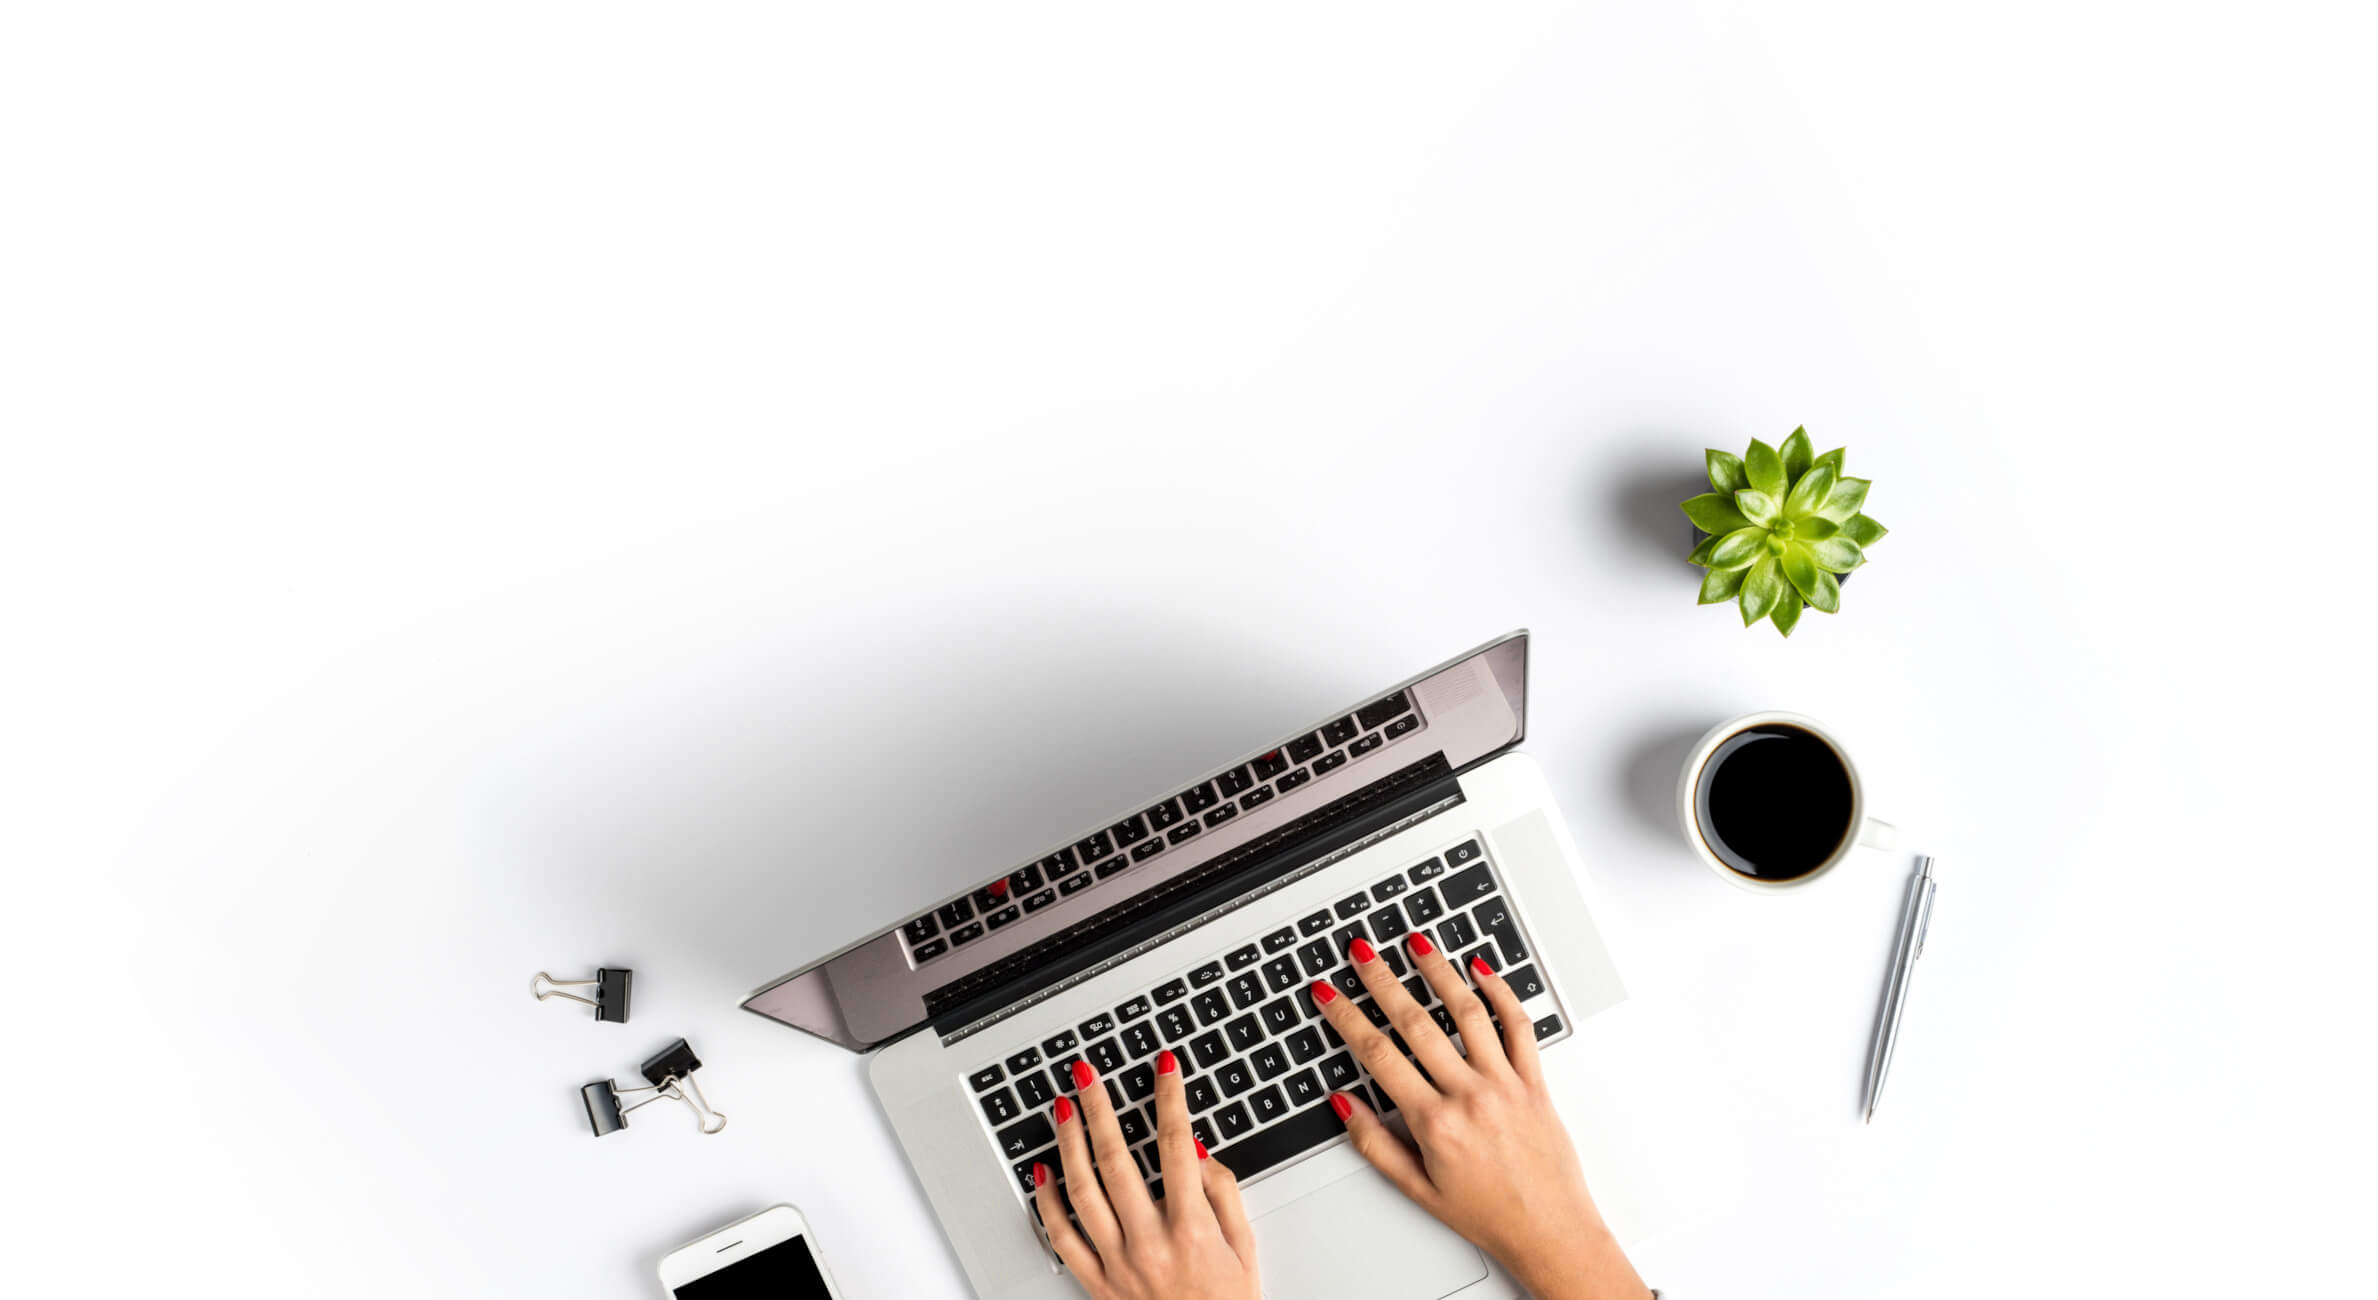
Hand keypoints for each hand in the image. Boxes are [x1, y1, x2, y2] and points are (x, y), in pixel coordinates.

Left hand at [1035, 1054, 1259, 1299]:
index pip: (1176, 1144)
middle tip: (1086, 1073)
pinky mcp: (1096, 1284)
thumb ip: (1223, 1192)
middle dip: (1099, 1108)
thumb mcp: (1245, 1248)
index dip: (1170, 1097)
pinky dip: (1046, 1204)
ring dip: (1068, 1144)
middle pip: (1116, 1159)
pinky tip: (1042, 1173)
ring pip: (1082, 1192)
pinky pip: (1062, 1239)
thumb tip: (1196, 1149)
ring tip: (1063, 1109)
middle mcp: (1150, 1242)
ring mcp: (1118, 1263)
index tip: (1165, 1066)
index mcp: (1191, 1228)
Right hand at [1312, 935, 1648, 1299]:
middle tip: (1361, 952)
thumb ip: (1375, 1145)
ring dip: (1439, 971)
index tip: (1327, 994)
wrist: (1551, 1231)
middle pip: (1415, 1023)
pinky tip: (1481, 969)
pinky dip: (1501, 992)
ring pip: (1467, 1012)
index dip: (1345, 1018)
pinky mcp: (1535, 1080)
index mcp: (1435, 1123)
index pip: (1377, 1055)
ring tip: (1417, 943)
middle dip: (1381, 981)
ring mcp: (1505, 1083)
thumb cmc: (1488, 1214)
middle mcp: (1469, 1095)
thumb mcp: (1418, 1189)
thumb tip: (1344, 1103)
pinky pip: (1518, 1026)